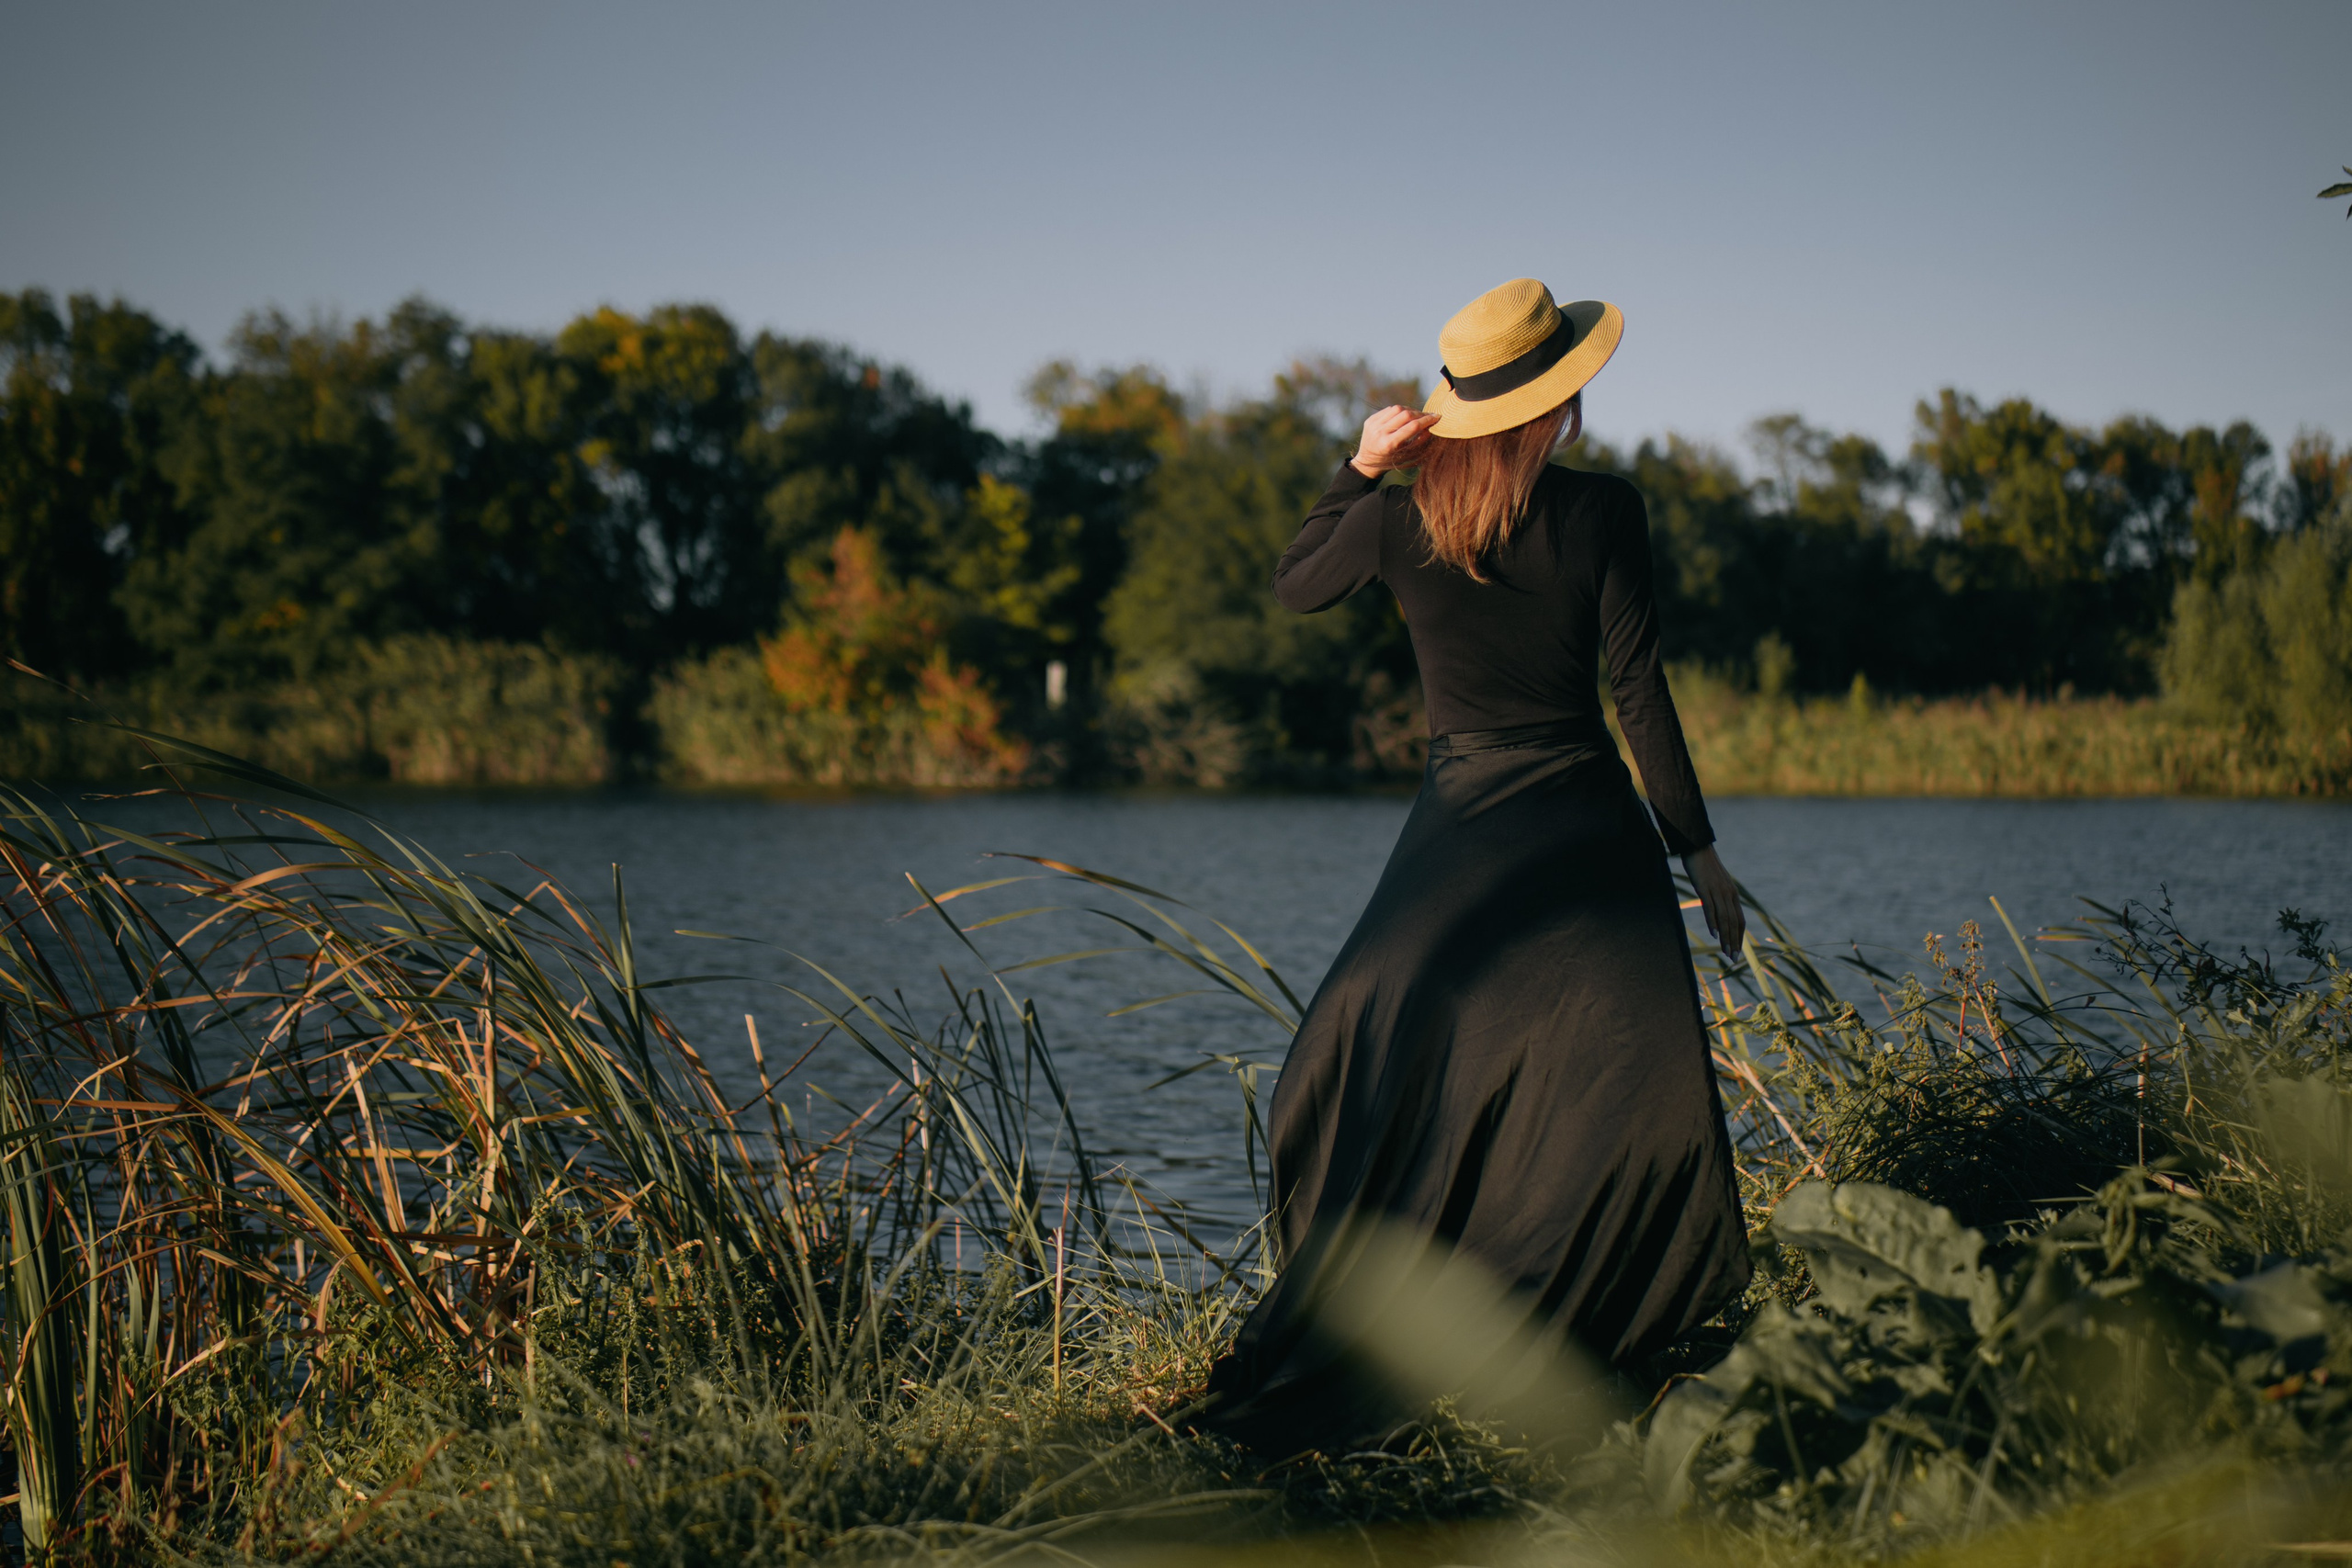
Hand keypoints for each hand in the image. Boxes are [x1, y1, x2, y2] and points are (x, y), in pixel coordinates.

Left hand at [1351, 404, 1439, 476]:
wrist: (1367, 460)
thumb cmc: (1391, 460)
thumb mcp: (1406, 455)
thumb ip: (1419, 441)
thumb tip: (1430, 426)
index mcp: (1389, 444)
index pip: (1412, 426)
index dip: (1426, 420)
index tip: (1436, 417)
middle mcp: (1379, 433)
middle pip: (1405, 415)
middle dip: (1420, 414)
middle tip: (1428, 416)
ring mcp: (1373, 425)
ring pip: (1397, 408)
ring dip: (1410, 410)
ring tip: (1416, 416)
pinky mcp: (1370, 420)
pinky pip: (1389, 409)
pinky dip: (1399, 410)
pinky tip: (1403, 416)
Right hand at [1681, 844, 1746, 960]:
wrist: (1697, 846)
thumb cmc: (1704, 865)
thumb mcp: (1714, 882)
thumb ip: (1718, 896)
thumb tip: (1717, 909)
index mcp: (1732, 894)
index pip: (1739, 920)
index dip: (1738, 937)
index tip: (1736, 951)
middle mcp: (1728, 894)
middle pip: (1733, 922)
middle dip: (1733, 942)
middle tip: (1732, 959)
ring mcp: (1717, 891)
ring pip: (1724, 918)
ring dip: (1725, 937)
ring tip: (1725, 952)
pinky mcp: (1705, 888)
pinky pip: (1710, 908)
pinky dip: (1713, 922)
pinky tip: (1714, 934)